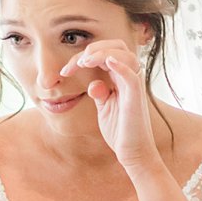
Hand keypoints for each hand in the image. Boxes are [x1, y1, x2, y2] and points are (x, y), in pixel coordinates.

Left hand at [58, 41, 158, 175]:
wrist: (132, 153)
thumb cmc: (120, 131)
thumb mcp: (104, 108)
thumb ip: (99, 93)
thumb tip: (93, 83)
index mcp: (120, 78)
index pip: (104, 54)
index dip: (84, 57)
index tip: (65, 71)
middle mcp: (129, 77)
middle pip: (115, 47)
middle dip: (92, 50)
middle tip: (74, 65)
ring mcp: (134, 85)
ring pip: (123, 54)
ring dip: (101, 54)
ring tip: (84, 62)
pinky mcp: (136, 96)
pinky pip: (131, 74)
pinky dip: (120, 65)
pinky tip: (107, 62)